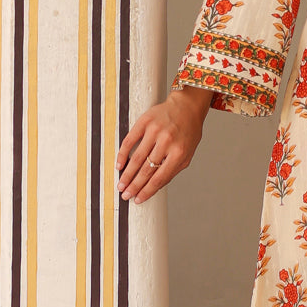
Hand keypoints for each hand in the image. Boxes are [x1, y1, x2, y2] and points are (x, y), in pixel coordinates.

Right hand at [115, 86, 210, 203]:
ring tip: (121, 185)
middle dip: (134, 186)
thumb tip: (154, 186)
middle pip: (146, 170)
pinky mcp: (145, 122)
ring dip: (127, 174)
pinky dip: (123, 154)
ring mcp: (155, 131)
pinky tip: (119, 165)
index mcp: (179, 153)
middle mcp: (167, 142)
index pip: (160, 178)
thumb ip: (173, 169)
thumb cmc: (188, 132)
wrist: (187, 106)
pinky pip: (129, 141)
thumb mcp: (187, 153)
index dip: (147, 191)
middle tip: (125, 195)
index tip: (138, 199)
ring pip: (137, 158)